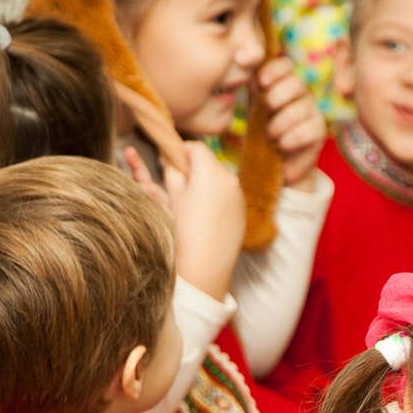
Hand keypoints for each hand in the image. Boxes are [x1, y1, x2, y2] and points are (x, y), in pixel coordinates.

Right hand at [124, 135, 245, 299]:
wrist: (205, 265)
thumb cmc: (184, 229)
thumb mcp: (172, 195)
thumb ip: (171, 170)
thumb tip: (170, 157)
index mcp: (210, 171)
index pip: (196, 148)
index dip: (181, 152)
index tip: (170, 161)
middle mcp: (229, 178)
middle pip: (208, 163)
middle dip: (193, 169)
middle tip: (177, 183)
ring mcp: (239, 195)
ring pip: (218, 180)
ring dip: (205, 184)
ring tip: (190, 204)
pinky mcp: (242, 211)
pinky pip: (227, 196)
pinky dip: (215, 199)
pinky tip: (204, 216)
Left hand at [253, 55, 326, 187]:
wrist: (276, 165)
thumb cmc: (263, 134)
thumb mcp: (255, 109)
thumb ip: (254, 88)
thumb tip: (244, 64)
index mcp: (284, 85)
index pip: (286, 65)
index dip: (274, 70)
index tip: (262, 82)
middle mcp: (302, 95)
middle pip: (296, 84)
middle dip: (275, 97)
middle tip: (266, 112)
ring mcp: (313, 113)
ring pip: (299, 110)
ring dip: (278, 125)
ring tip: (270, 136)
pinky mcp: (319, 132)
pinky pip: (305, 131)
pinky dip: (288, 140)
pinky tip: (281, 146)